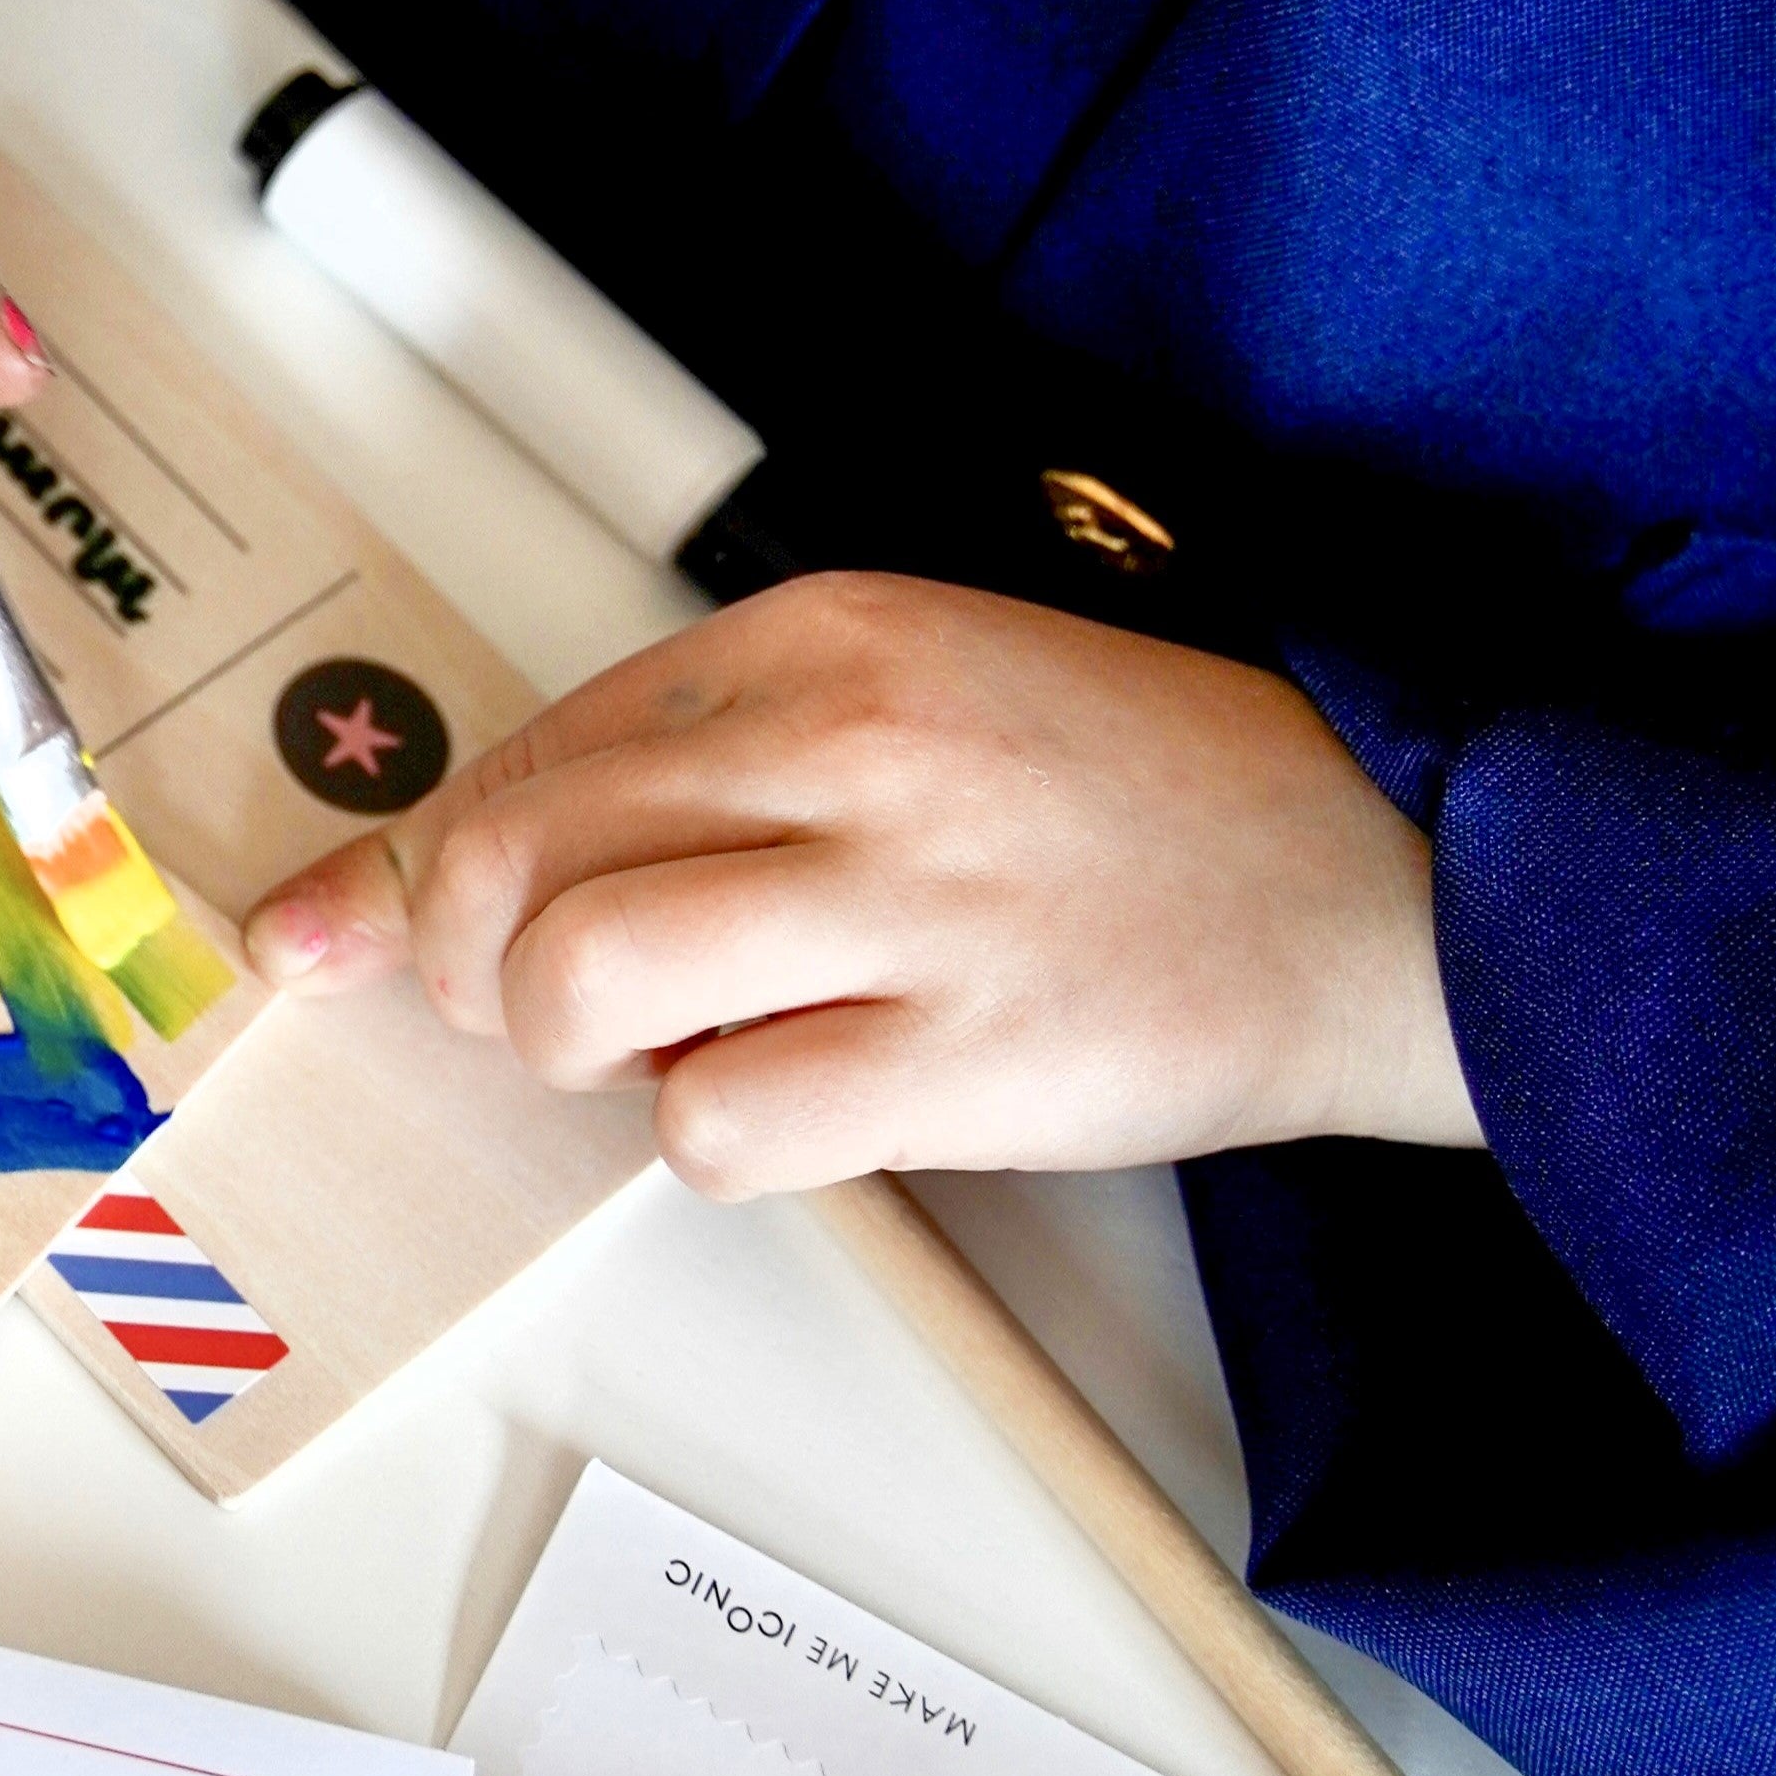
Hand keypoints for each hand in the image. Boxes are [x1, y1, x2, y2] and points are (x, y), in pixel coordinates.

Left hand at [239, 574, 1482, 1190]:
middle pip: (504, 860)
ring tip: (666, 1053)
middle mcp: (850, 742)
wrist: (1390, 881)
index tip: (385, 938)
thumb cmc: (1141, 806)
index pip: (524, 749)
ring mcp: (905, 898)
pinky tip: (799, 1103)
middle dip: (471, 969)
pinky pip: (710, 1126)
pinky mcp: (960, 1055)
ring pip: (572, 981)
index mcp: (824, 633)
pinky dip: (712, 1143)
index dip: (426, 870)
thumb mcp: (912, 704)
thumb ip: (692, 766)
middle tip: (541, 1011)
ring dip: (571, 1051)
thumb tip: (412, 888)